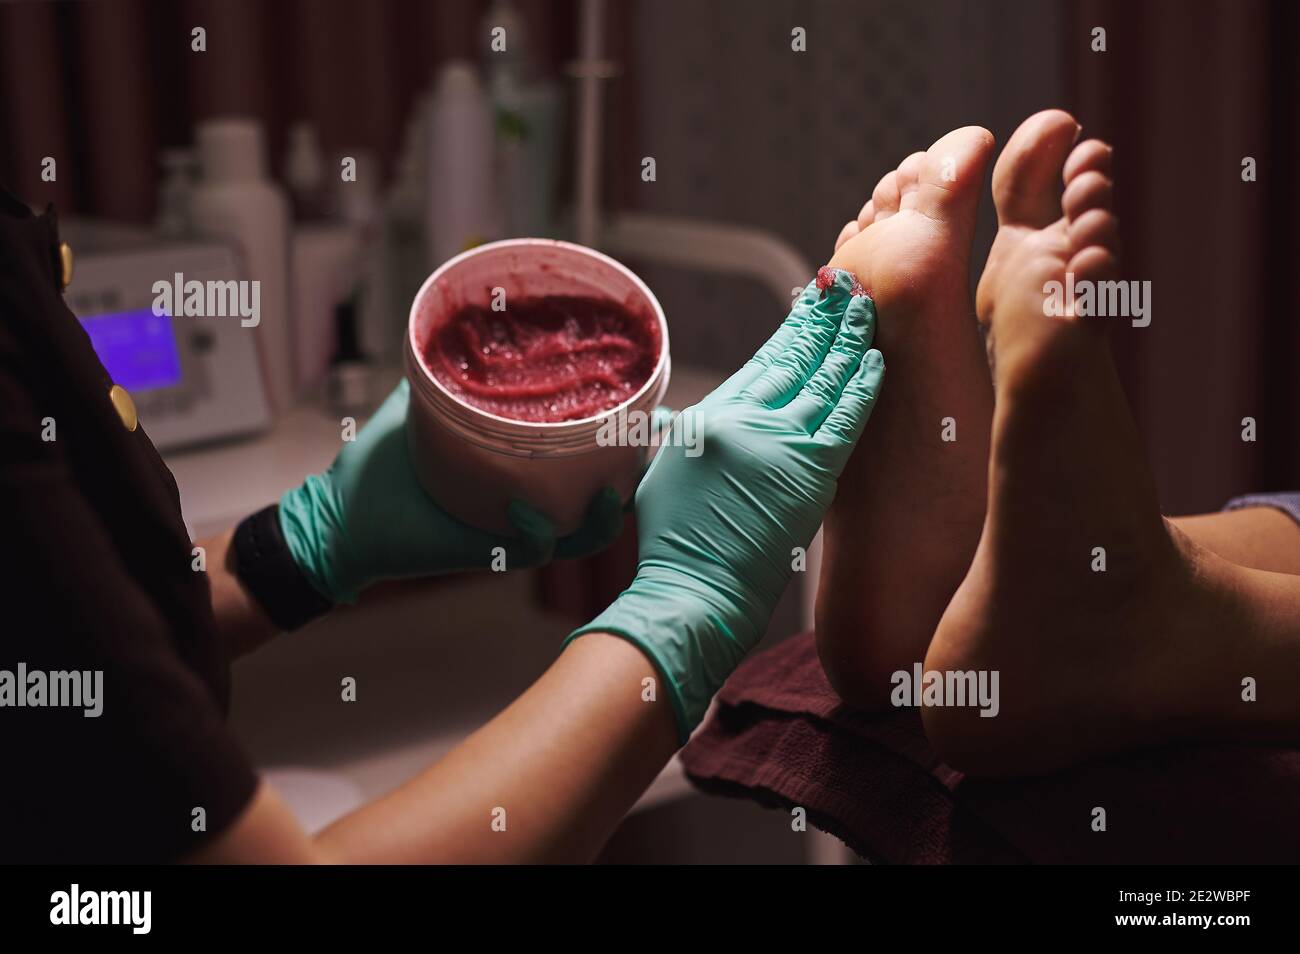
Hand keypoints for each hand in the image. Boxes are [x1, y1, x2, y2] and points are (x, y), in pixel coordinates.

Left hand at [278, 379, 624, 602]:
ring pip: (580, 533)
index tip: (653, 414)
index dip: (620, 447)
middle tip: (651, 444)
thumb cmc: (374, 473)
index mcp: (517, 476)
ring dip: (606, 515)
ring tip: (615, 490)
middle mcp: (523, 507)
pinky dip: (541, 534)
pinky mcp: (487, 553)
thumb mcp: (411, 412)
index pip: (580, 466)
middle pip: (597, 502)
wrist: (336, 522)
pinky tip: (533, 512)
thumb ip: (434, 377)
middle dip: (630, 479)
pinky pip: (533, 551)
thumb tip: (446, 332)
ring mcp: (509, 533)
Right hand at [569, 270, 883, 736]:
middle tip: (846, 284)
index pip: (762, 362)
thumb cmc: (674, 545)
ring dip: (848, 339)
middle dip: (823, 318)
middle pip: (795, 357)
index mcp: (710, 417)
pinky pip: (845, 418)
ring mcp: (778, 443)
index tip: (812, 305)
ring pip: (823, 378)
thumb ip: (686, 438)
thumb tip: (687, 422)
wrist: (693, 591)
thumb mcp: (663, 476)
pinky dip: (862, 387)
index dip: (791, 330)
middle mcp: (744, 420)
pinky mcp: (809, 473)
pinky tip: (876, 359)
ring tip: (868, 306)